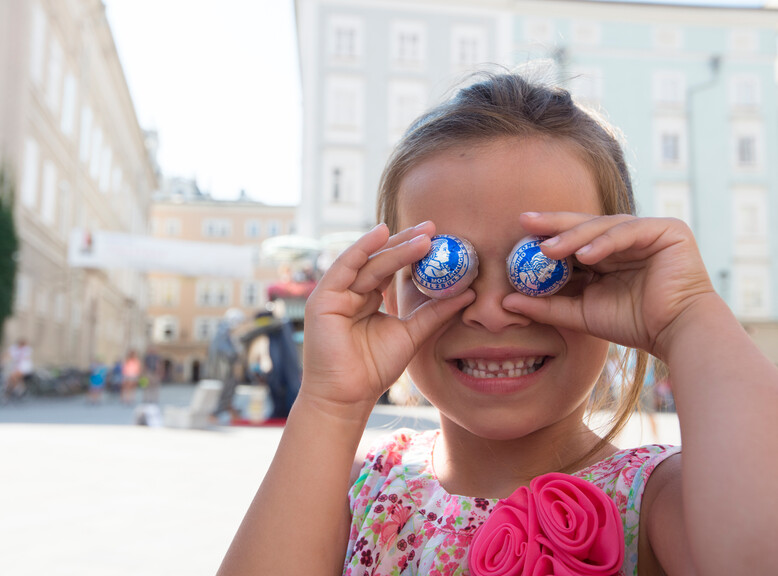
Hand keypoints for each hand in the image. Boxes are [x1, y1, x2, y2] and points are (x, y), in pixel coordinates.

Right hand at [301, 222, 473, 416]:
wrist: (348, 396)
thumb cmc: (374, 369)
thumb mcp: (412, 333)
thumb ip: (435, 312)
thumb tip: (468, 292)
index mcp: (367, 299)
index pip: (391, 268)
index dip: (413, 253)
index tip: (439, 239)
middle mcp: (350, 292)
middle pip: (380, 260)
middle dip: (407, 242)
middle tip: (433, 227)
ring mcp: (335, 293)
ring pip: (368, 262)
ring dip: (395, 246)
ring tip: (422, 235)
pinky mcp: (323, 297)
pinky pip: (344, 265)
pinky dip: (362, 248)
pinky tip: (381, 233)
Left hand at [502, 213, 715, 359]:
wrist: (676, 334)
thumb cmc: (632, 324)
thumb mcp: (580, 313)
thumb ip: (546, 305)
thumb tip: (506, 301)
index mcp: (607, 253)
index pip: (572, 239)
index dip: (545, 235)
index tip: (517, 236)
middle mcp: (625, 238)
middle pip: (584, 225)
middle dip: (553, 223)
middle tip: (525, 222)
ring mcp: (647, 231)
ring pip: (603, 226)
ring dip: (574, 236)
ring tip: (549, 248)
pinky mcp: (668, 230)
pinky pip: (629, 231)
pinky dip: (606, 242)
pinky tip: (585, 255)